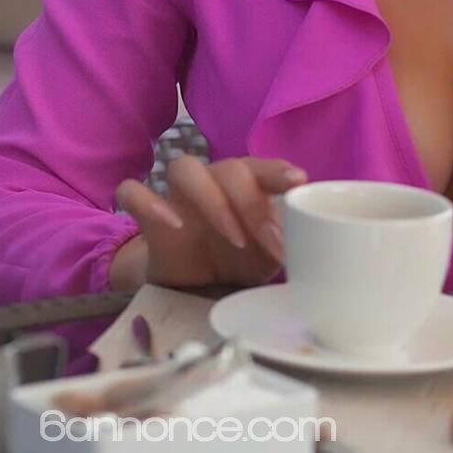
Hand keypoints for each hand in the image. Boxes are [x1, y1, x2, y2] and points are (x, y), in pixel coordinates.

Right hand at [114, 155, 306, 287]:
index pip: (262, 166)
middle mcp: (214, 182)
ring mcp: (178, 197)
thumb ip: (289, 242)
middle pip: (229, 168)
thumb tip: (320, 243)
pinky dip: (147, 200)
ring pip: (183, 167)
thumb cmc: (240, 261)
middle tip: (270, 241)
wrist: (191, 287)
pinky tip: (173, 225)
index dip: (278, 170)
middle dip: (252, 203)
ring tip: (233, 236)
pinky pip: (132, 191)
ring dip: (211, 198)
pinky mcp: (147, 218)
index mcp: (247, 185)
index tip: (299, 181)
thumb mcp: (268, 256)